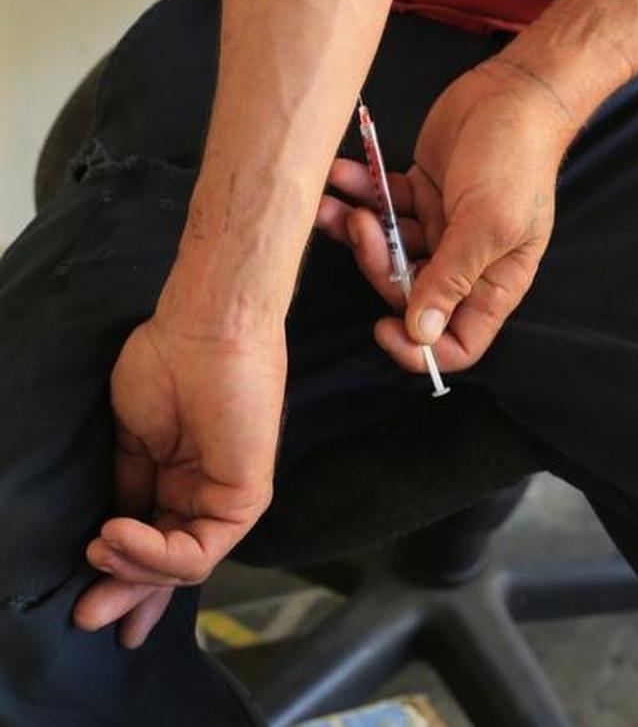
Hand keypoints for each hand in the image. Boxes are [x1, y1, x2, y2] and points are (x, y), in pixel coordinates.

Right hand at [71, 314, 286, 646]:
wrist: (204, 327)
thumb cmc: (168, 363)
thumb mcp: (133, 439)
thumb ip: (128, 490)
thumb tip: (110, 537)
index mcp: (181, 478)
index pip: (155, 543)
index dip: (124, 577)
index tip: (87, 604)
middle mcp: (206, 493)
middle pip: (170, 566)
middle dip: (126, 594)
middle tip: (86, 614)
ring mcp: (228, 496)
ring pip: (184, 566)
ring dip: (134, 569)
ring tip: (97, 550)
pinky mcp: (246, 497)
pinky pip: (201, 549)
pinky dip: (155, 552)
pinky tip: (118, 532)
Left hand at [316, 55, 576, 372]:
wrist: (514, 91)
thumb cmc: (516, 158)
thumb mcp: (488, 222)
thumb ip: (451, 278)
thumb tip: (421, 334)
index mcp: (493, 281)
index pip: (457, 342)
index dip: (421, 348)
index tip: (385, 327)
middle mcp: (464, 261)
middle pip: (407, 292)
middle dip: (378, 265)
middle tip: (363, 226)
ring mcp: (439, 226)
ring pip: (387, 249)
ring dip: (356, 229)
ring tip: (336, 203)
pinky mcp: (419, 191)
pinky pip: (381, 206)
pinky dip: (359, 192)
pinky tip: (341, 174)